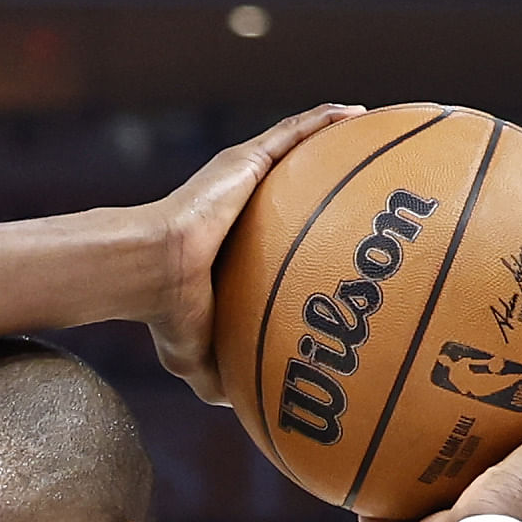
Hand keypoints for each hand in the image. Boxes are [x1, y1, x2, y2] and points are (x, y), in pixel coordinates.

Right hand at [143, 104, 353, 399]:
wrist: (151, 272)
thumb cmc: (166, 313)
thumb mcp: (196, 357)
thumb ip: (220, 376)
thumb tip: (239, 408)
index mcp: (235, 244)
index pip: (280, 229)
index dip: (310, 226)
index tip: (346, 233)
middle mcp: (241, 206)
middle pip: (295, 183)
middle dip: (329, 175)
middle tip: (369, 181)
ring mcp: (242, 179)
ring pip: (296, 149)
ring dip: (330, 136)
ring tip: (370, 127)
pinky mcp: (243, 161)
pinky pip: (291, 134)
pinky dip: (322, 121)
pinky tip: (354, 113)